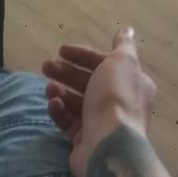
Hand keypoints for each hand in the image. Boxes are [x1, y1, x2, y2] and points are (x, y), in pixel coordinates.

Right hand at [42, 27, 156, 176]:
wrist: (108, 146)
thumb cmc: (115, 99)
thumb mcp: (122, 63)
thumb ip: (123, 46)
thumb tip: (127, 31)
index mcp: (132, 83)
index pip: (105, 64)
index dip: (84, 55)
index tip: (61, 50)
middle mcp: (120, 103)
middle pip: (89, 82)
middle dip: (67, 72)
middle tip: (45, 66)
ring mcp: (102, 123)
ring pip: (77, 102)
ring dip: (60, 92)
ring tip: (48, 89)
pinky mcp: (85, 141)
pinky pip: (69, 122)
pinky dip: (60, 111)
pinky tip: (53, 105)